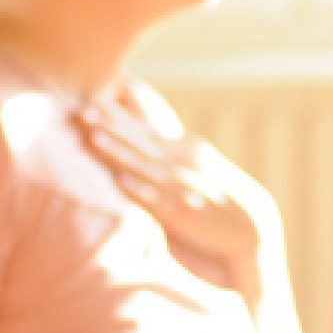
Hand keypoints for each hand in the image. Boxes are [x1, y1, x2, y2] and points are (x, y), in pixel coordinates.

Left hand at [74, 84, 270, 302]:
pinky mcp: (183, 216)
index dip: (117, 115)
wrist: (250, 232)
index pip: (144, 128)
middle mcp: (181, 163)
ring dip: (118, 152)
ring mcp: (182, 187)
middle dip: (110, 126)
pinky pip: (158, 201)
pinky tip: (121, 181)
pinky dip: (140, 191)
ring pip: (143, 166)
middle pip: (139, 141)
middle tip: (82, 110)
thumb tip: (131, 152)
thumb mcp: (191, 171)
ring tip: (94, 138)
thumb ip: (163, 156)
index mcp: (183, 149)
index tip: (91, 100)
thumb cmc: (213, 201)